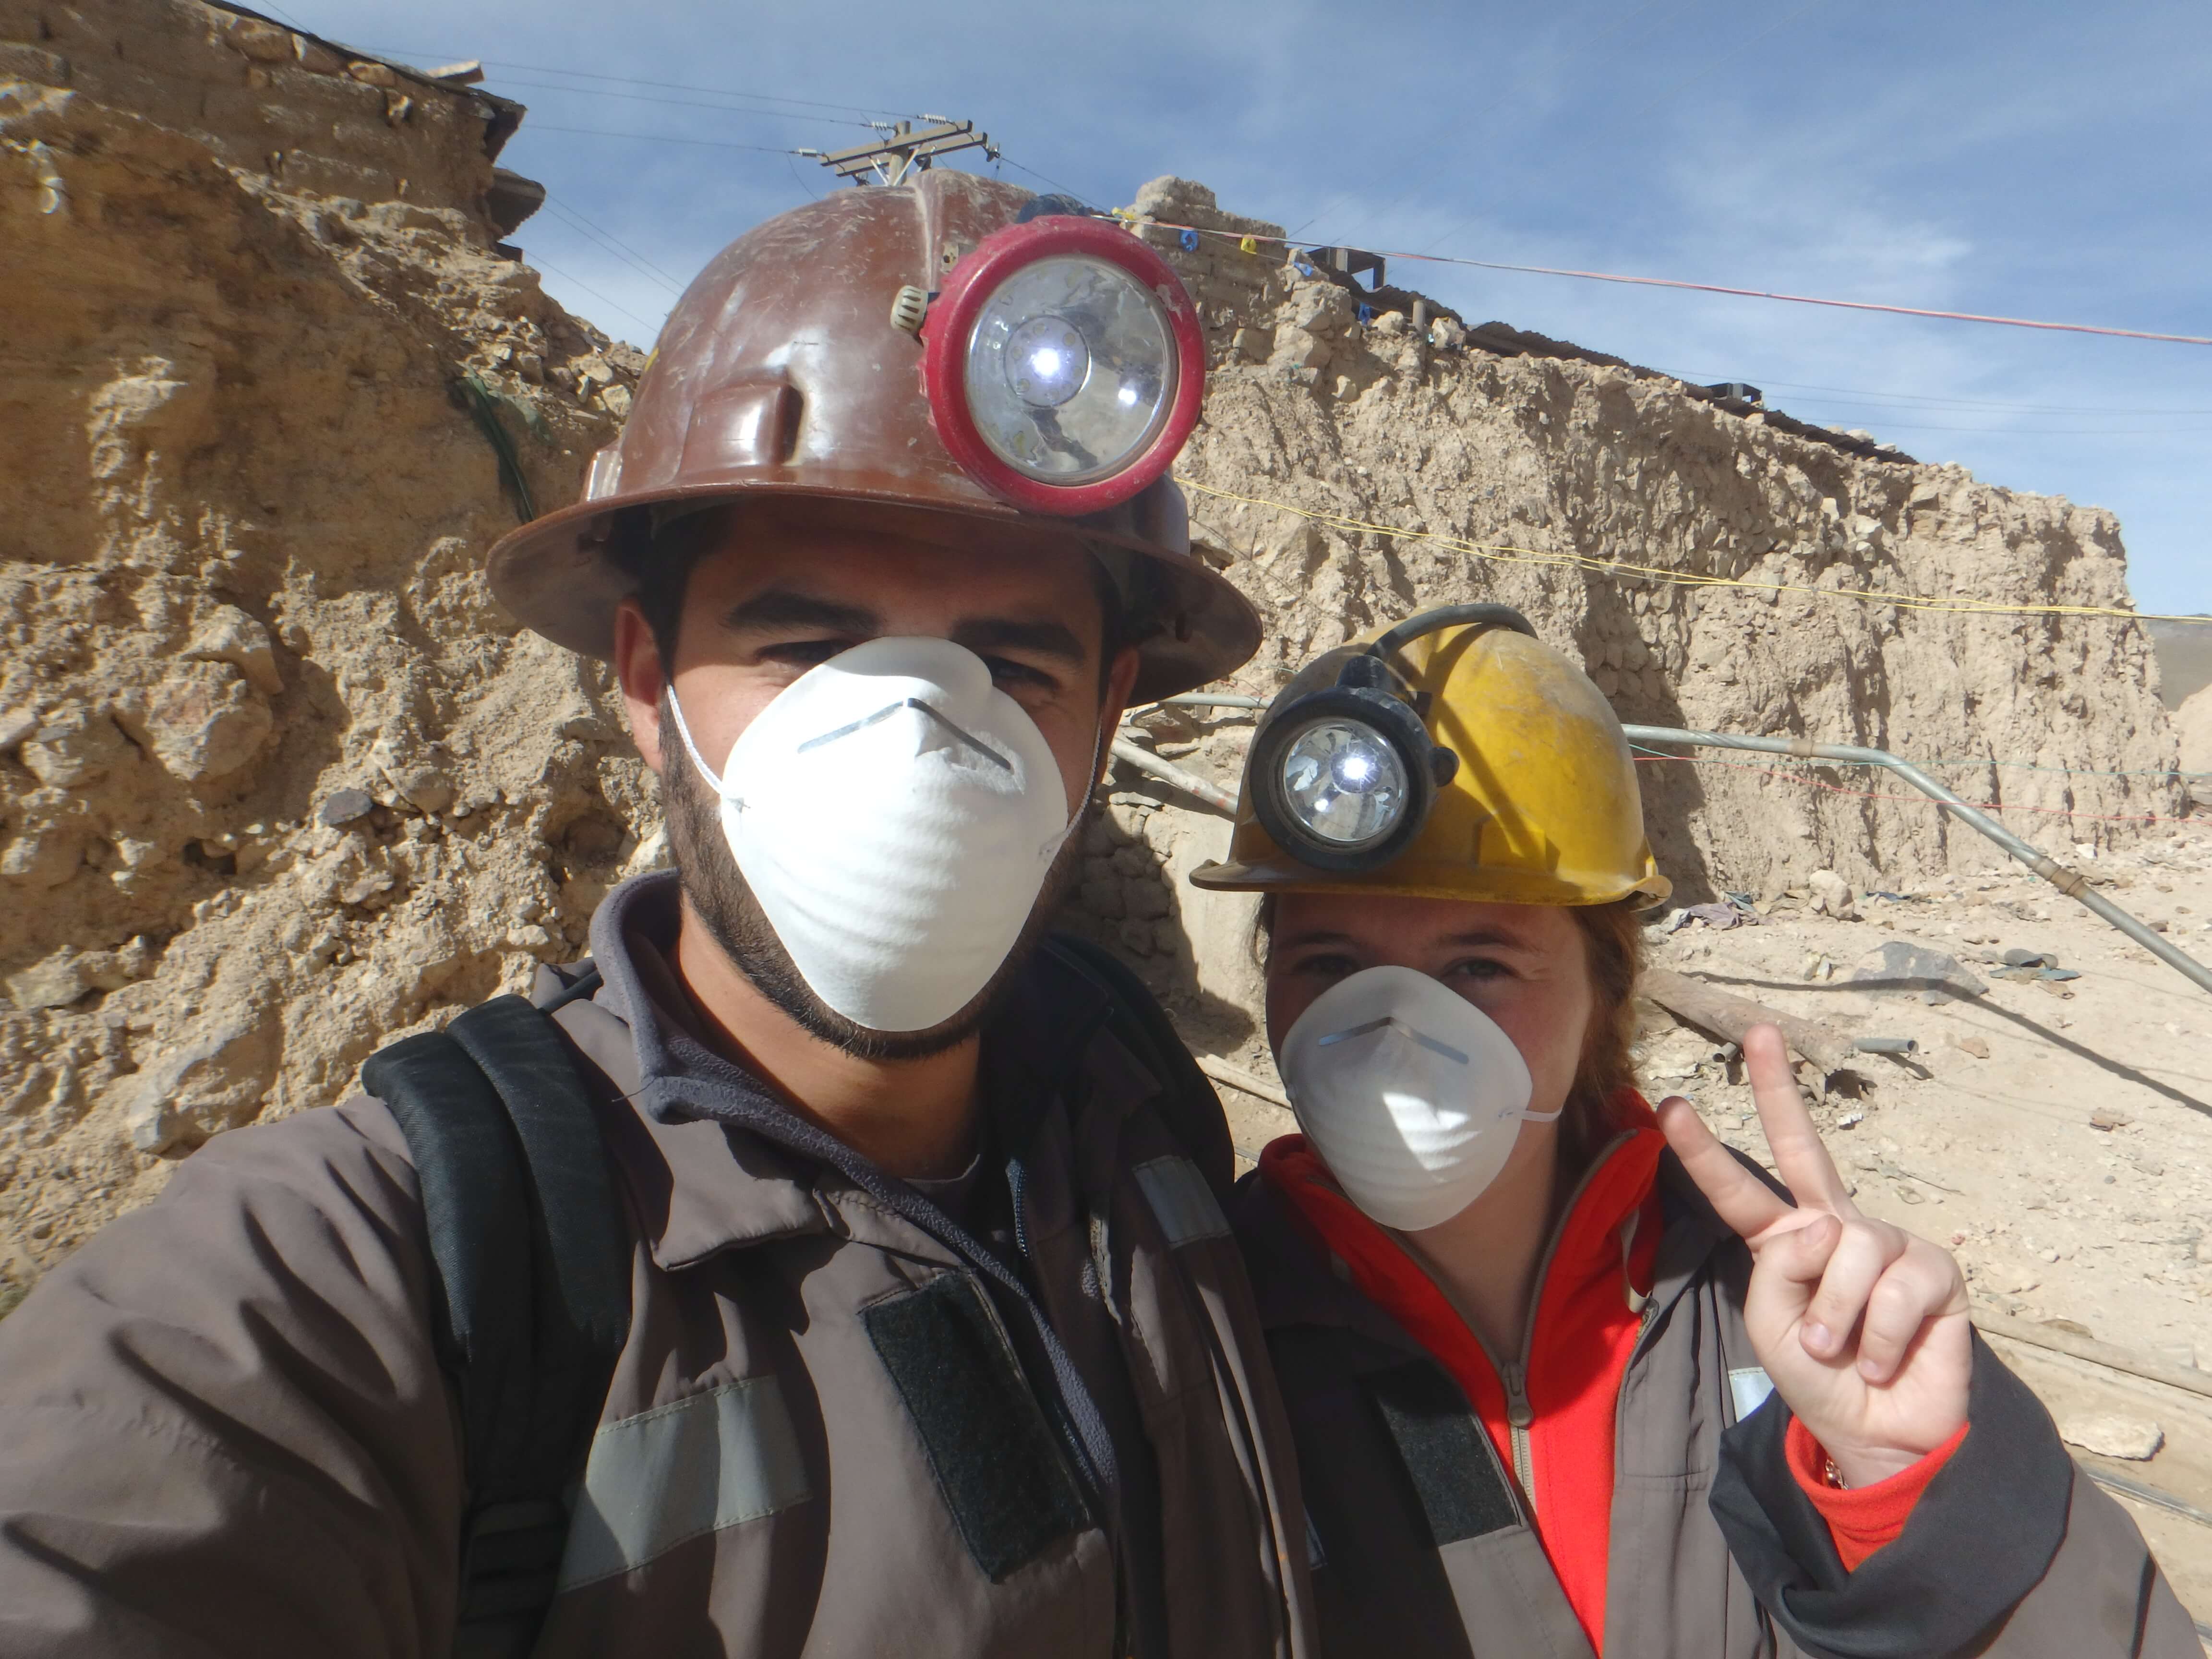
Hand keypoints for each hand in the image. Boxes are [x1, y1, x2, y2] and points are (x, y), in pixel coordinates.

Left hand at [1656, 1025, 1970, 1486]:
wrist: (1882, 1435)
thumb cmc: (1822, 1380)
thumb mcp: (1774, 1327)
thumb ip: (1780, 1271)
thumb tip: (1825, 1228)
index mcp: (1784, 1241)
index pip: (1740, 1189)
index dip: (1704, 1151)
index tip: (1667, 1107)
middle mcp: (1834, 1228)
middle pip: (1804, 1149)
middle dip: (1777, 1089)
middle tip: (1758, 1032)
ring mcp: (1886, 1242)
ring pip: (1847, 1249)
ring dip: (1837, 1314)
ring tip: (1841, 1352)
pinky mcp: (1934, 1269)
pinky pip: (1894, 1287)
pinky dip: (1879, 1334)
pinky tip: (1883, 1359)